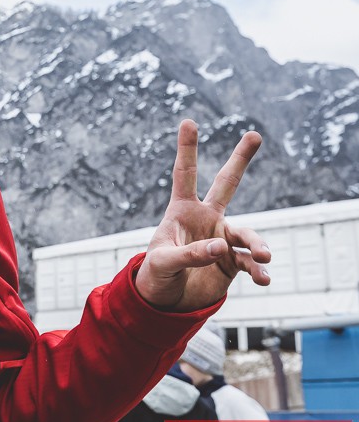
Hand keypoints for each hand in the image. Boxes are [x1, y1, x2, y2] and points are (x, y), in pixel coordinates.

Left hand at [134, 119, 270, 311]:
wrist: (166, 300)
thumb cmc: (156, 274)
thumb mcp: (164, 262)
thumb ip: (191, 253)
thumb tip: (222, 246)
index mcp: (181, 211)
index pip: (184, 175)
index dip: (187, 149)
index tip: (189, 121)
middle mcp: (205, 219)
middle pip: (226, 184)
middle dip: (239, 160)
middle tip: (254, 134)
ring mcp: (221, 239)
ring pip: (245, 233)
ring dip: (256, 244)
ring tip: (264, 256)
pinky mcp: (231, 262)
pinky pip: (249, 263)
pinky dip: (257, 270)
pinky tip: (263, 278)